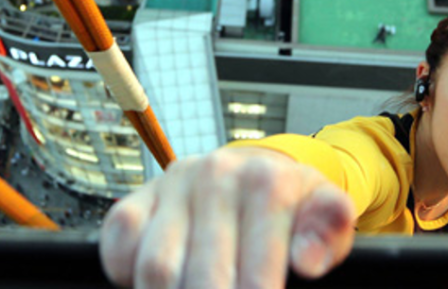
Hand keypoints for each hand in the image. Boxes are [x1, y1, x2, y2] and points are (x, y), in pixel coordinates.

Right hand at [99, 147, 355, 287]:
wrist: (252, 170)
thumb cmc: (289, 205)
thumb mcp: (324, 212)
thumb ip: (328, 231)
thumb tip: (307, 262)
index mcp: (268, 182)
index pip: (256, 277)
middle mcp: (216, 176)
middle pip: (202, 279)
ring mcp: (172, 186)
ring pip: (157, 269)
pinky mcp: (137, 199)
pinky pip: (119, 246)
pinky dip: (129, 277)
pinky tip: (157, 286)